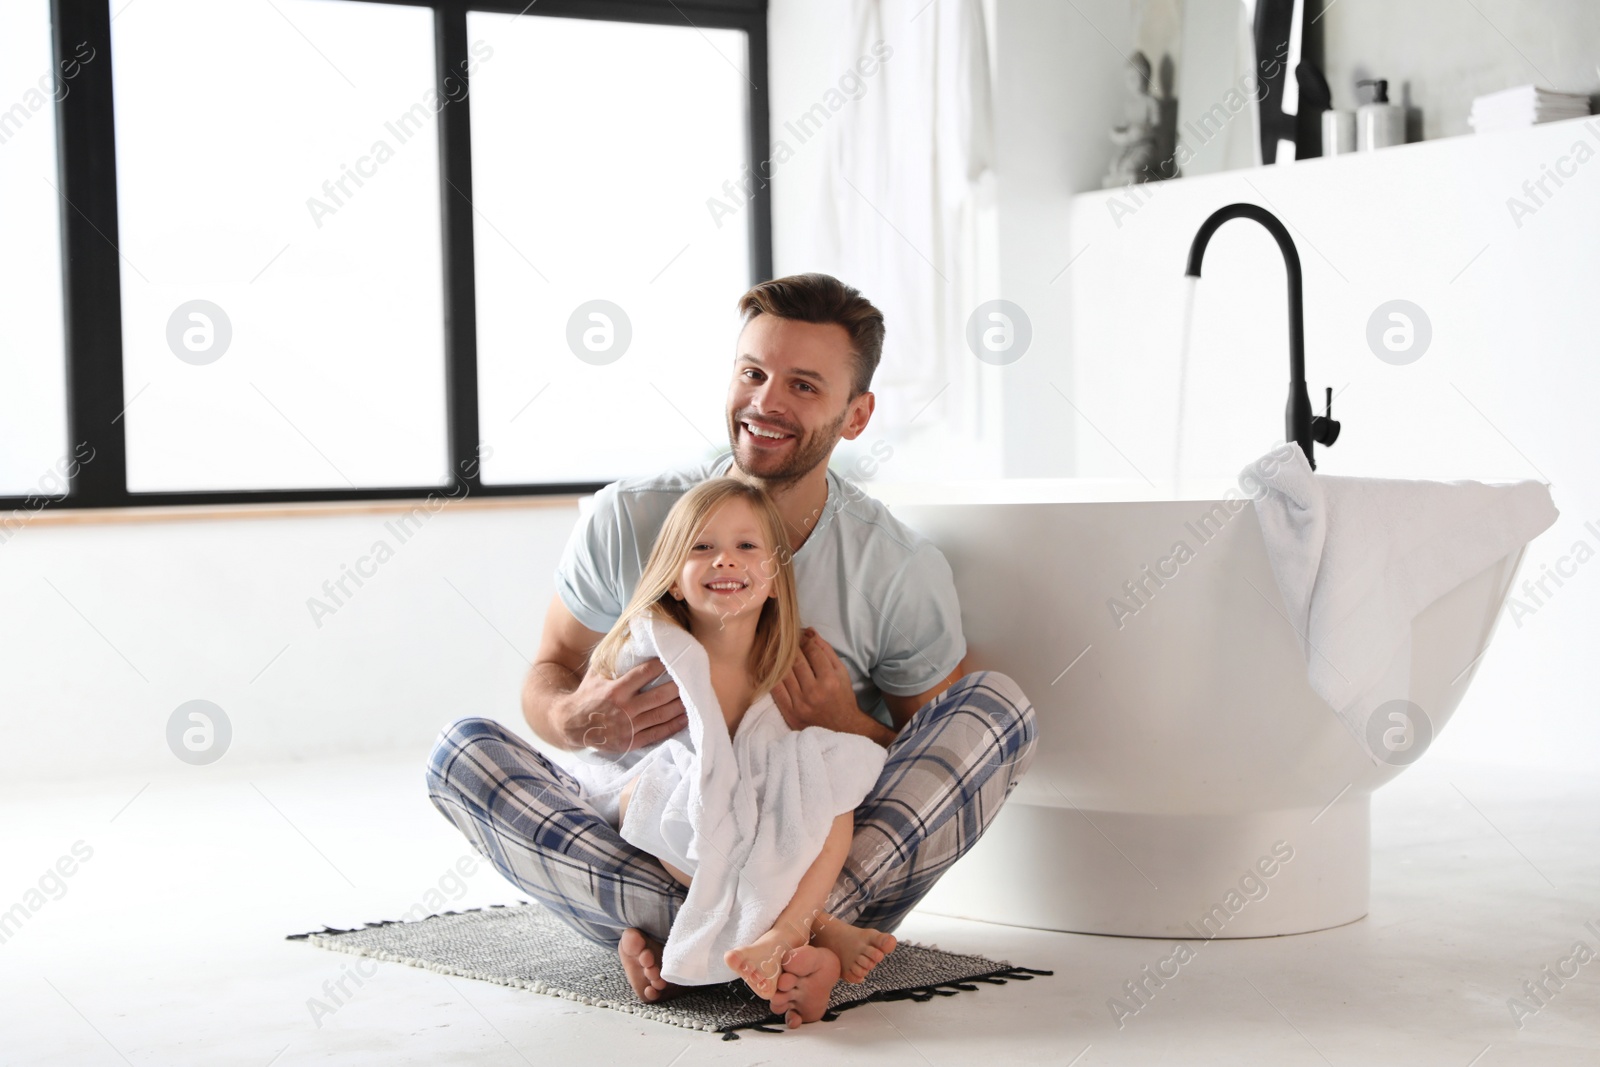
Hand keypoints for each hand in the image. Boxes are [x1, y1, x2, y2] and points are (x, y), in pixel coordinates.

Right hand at [558, 658, 685, 753]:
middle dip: (678, 687)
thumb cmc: (587, 695)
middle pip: (658, 696)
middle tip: (692, 678)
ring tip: (694, 697)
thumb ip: (613, 659)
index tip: (674, 659)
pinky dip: (673, 726)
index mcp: (614, 690)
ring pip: (661, 715)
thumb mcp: (596, 674)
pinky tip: (685, 718)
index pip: (643, 674)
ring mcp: (628, 728)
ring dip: (680, 706)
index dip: (661, 666)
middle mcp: (623, 709)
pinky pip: (657, 734)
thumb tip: (630, 636)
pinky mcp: (630, 742)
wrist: (571, 724)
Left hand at [771, 628, 861, 732]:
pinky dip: (771, 676)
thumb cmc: (842, 697)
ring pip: (784, 672)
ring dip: (779, 658)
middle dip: (792, 646)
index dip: (805, 639)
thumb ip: (826, 651)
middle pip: (796, 660)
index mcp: (830, 680)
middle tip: (788, 640)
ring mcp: (800, 703)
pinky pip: (775, 689)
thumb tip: (810, 632)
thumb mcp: (841, 672)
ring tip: (779, 650)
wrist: (841, 728)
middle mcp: (814, 692)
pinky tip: (771, 667)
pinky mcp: (789, 713)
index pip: (812, 651)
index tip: (801, 635)